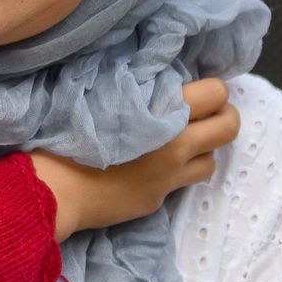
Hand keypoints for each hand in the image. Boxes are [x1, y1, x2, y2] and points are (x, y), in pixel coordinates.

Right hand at [30, 78, 239, 239]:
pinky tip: (150, 167)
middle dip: (224, 118)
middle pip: (228, 128)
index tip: (200, 92)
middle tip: (207, 116)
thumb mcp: (105, 95)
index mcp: (164, 112)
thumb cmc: (69, 132)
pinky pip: (179, 183)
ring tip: (181, 144)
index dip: (214, 91)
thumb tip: (162, 81)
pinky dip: (174, 173)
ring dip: (201, 150)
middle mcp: (176, 145)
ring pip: (211, 161)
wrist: (53, 188)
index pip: (217, 93)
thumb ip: (140, 87)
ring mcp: (168, 177)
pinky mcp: (155, 200)